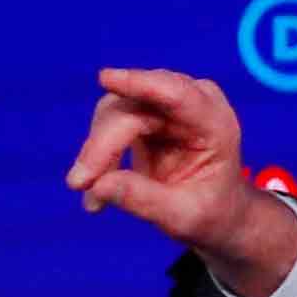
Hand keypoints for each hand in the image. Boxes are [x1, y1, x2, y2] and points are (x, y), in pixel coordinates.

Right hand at [66, 67, 296, 296]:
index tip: (106, 79)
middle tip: (80, 184)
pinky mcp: (143, 109)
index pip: (178, 94)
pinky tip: (94, 194)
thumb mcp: (183, 217)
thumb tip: (98, 186)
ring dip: (96, 153)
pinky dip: (97, 156)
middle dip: (102, 145)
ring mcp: (165, 102)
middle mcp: (192, 103)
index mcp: (216, 125)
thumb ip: (144, 200)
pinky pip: (107, 123)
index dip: (141, 84)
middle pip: (131, 108)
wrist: (216, 211)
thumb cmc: (209, 214)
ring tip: (95, 199)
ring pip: (112, 113)